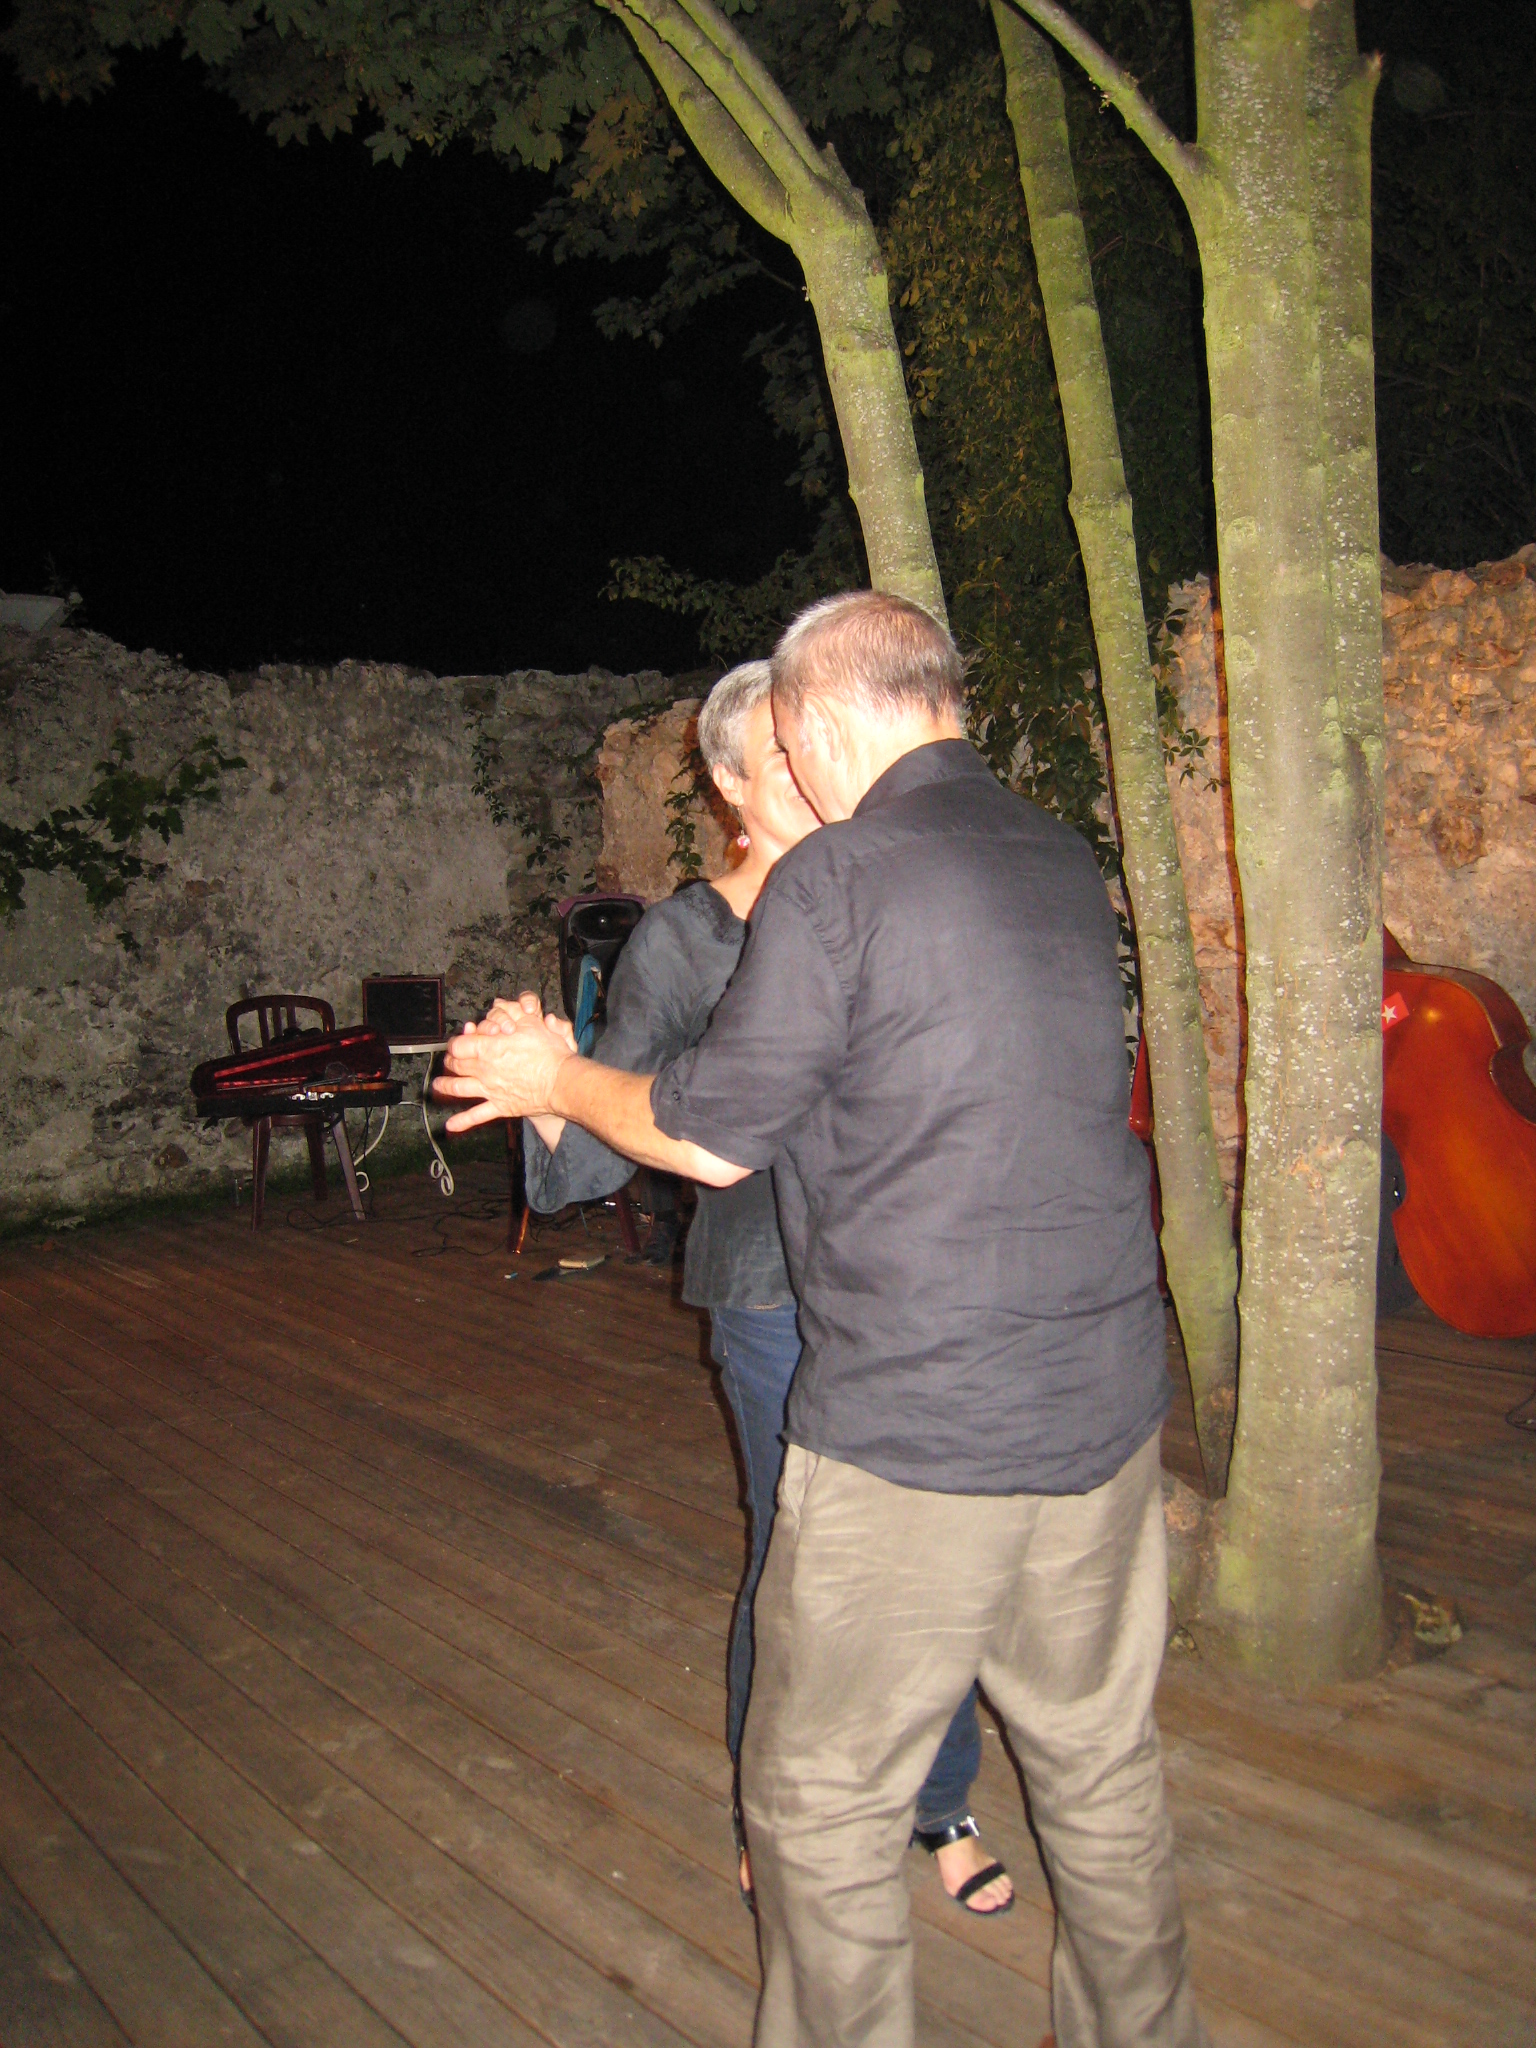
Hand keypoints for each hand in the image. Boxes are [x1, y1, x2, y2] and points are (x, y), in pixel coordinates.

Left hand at [433, 999, 575, 1130]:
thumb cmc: (548, 1051)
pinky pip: (477, 1115)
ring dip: (446, 1086)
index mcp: (488, 1048)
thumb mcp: (531, 1023)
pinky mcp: (500, 1107)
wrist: (561, 1081)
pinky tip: (450, 1125)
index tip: (458, 1041)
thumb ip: (511, 1013)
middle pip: (457, 1065)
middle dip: (450, 1061)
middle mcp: (484, 1069)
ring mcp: (490, 1090)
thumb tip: (498, 1005)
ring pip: (459, 1088)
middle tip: (447, 1060)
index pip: (459, 1044)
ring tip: (438, 1085)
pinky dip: (462, 1121)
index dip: (456, 1042)